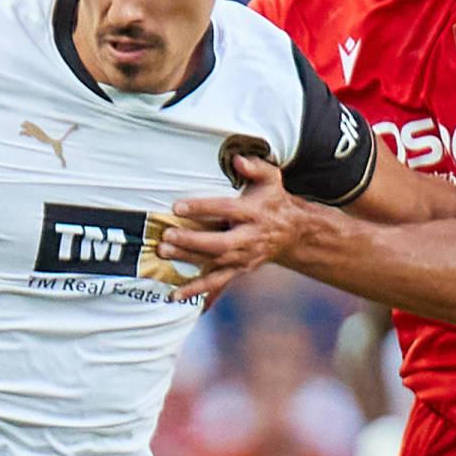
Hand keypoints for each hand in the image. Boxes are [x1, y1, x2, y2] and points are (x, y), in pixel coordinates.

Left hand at [159, 153, 319, 302]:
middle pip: (219, 243)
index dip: (202, 208)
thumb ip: (254, 167)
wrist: (292, 232)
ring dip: (188, 259)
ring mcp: (243, 258)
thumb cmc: (273, 200)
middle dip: (192, 241)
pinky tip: (174, 295)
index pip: (226, 210)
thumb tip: (237, 160)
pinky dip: (195, 291)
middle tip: (167, 235)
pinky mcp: (238, 271)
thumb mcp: (270, 178)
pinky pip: (216, 284)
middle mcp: (249, 238)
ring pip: (214, 263)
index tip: (177, 206)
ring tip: (164, 253)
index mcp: (254, 213)